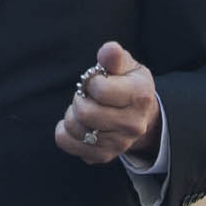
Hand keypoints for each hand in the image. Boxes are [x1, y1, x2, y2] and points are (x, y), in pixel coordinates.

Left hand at [53, 42, 161, 165]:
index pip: (100, 90)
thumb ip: (114, 56)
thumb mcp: (126, 65)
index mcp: (140, 97)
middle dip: (79, 99)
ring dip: (72, 114)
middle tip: (86, 96)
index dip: (91, 82)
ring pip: (75, 129)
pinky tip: (76, 123)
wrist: (139, 115)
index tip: (97, 82)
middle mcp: (133, 125)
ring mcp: (119, 144)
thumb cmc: (127, 83)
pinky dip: (64, 131)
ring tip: (84, 108)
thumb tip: (109, 50)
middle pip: (86, 114)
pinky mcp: (102, 156)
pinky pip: (67, 143)